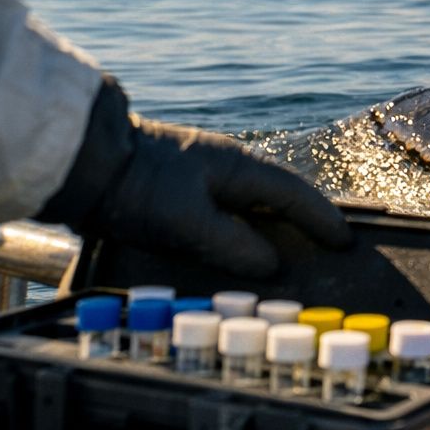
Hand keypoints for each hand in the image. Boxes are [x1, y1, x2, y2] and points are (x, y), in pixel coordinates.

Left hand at [38, 79, 351, 276]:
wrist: (83, 163)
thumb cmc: (137, 189)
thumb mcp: (188, 222)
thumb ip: (233, 245)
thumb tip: (271, 266)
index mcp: (238, 167)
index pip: (295, 195)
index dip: (323, 220)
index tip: (346, 241)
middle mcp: (228, 166)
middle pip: (280, 195)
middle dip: (307, 218)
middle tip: (330, 244)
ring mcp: (204, 173)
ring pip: (254, 201)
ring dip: (277, 223)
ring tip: (295, 248)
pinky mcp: (181, 186)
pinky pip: (231, 208)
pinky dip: (249, 225)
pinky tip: (243, 243)